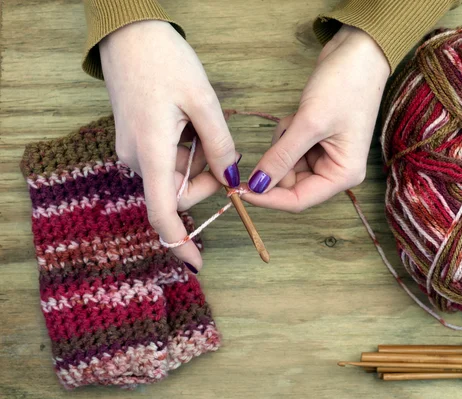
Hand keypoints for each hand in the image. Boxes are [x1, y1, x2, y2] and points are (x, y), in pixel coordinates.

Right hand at [100, 20, 239, 270]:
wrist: (129, 36)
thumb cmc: (165, 62)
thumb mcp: (203, 101)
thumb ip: (220, 145)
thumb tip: (230, 179)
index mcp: (151, 152)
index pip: (162, 212)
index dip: (179, 241)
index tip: (197, 263)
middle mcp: (136, 159)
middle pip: (178, 193)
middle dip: (207, 181)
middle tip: (223, 151)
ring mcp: (133, 151)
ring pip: (175, 176)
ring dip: (198, 162)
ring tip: (201, 124)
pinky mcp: (136, 142)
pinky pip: (167, 161)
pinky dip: (186, 153)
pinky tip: (188, 124)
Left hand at [242, 25, 389, 211]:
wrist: (358, 51)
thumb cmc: (345, 86)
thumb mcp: (309, 124)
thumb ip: (282, 157)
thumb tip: (258, 185)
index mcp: (343, 175)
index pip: (298, 200)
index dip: (267, 198)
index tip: (239, 190)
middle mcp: (335, 170)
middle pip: (290, 183)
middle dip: (277, 161)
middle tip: (280, 134)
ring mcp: (325, 155)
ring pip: (285, 164)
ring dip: (281, 143)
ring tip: (296, 118)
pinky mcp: (315, 140)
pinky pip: (288, 148)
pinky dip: (285, 133)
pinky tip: (297, 114)